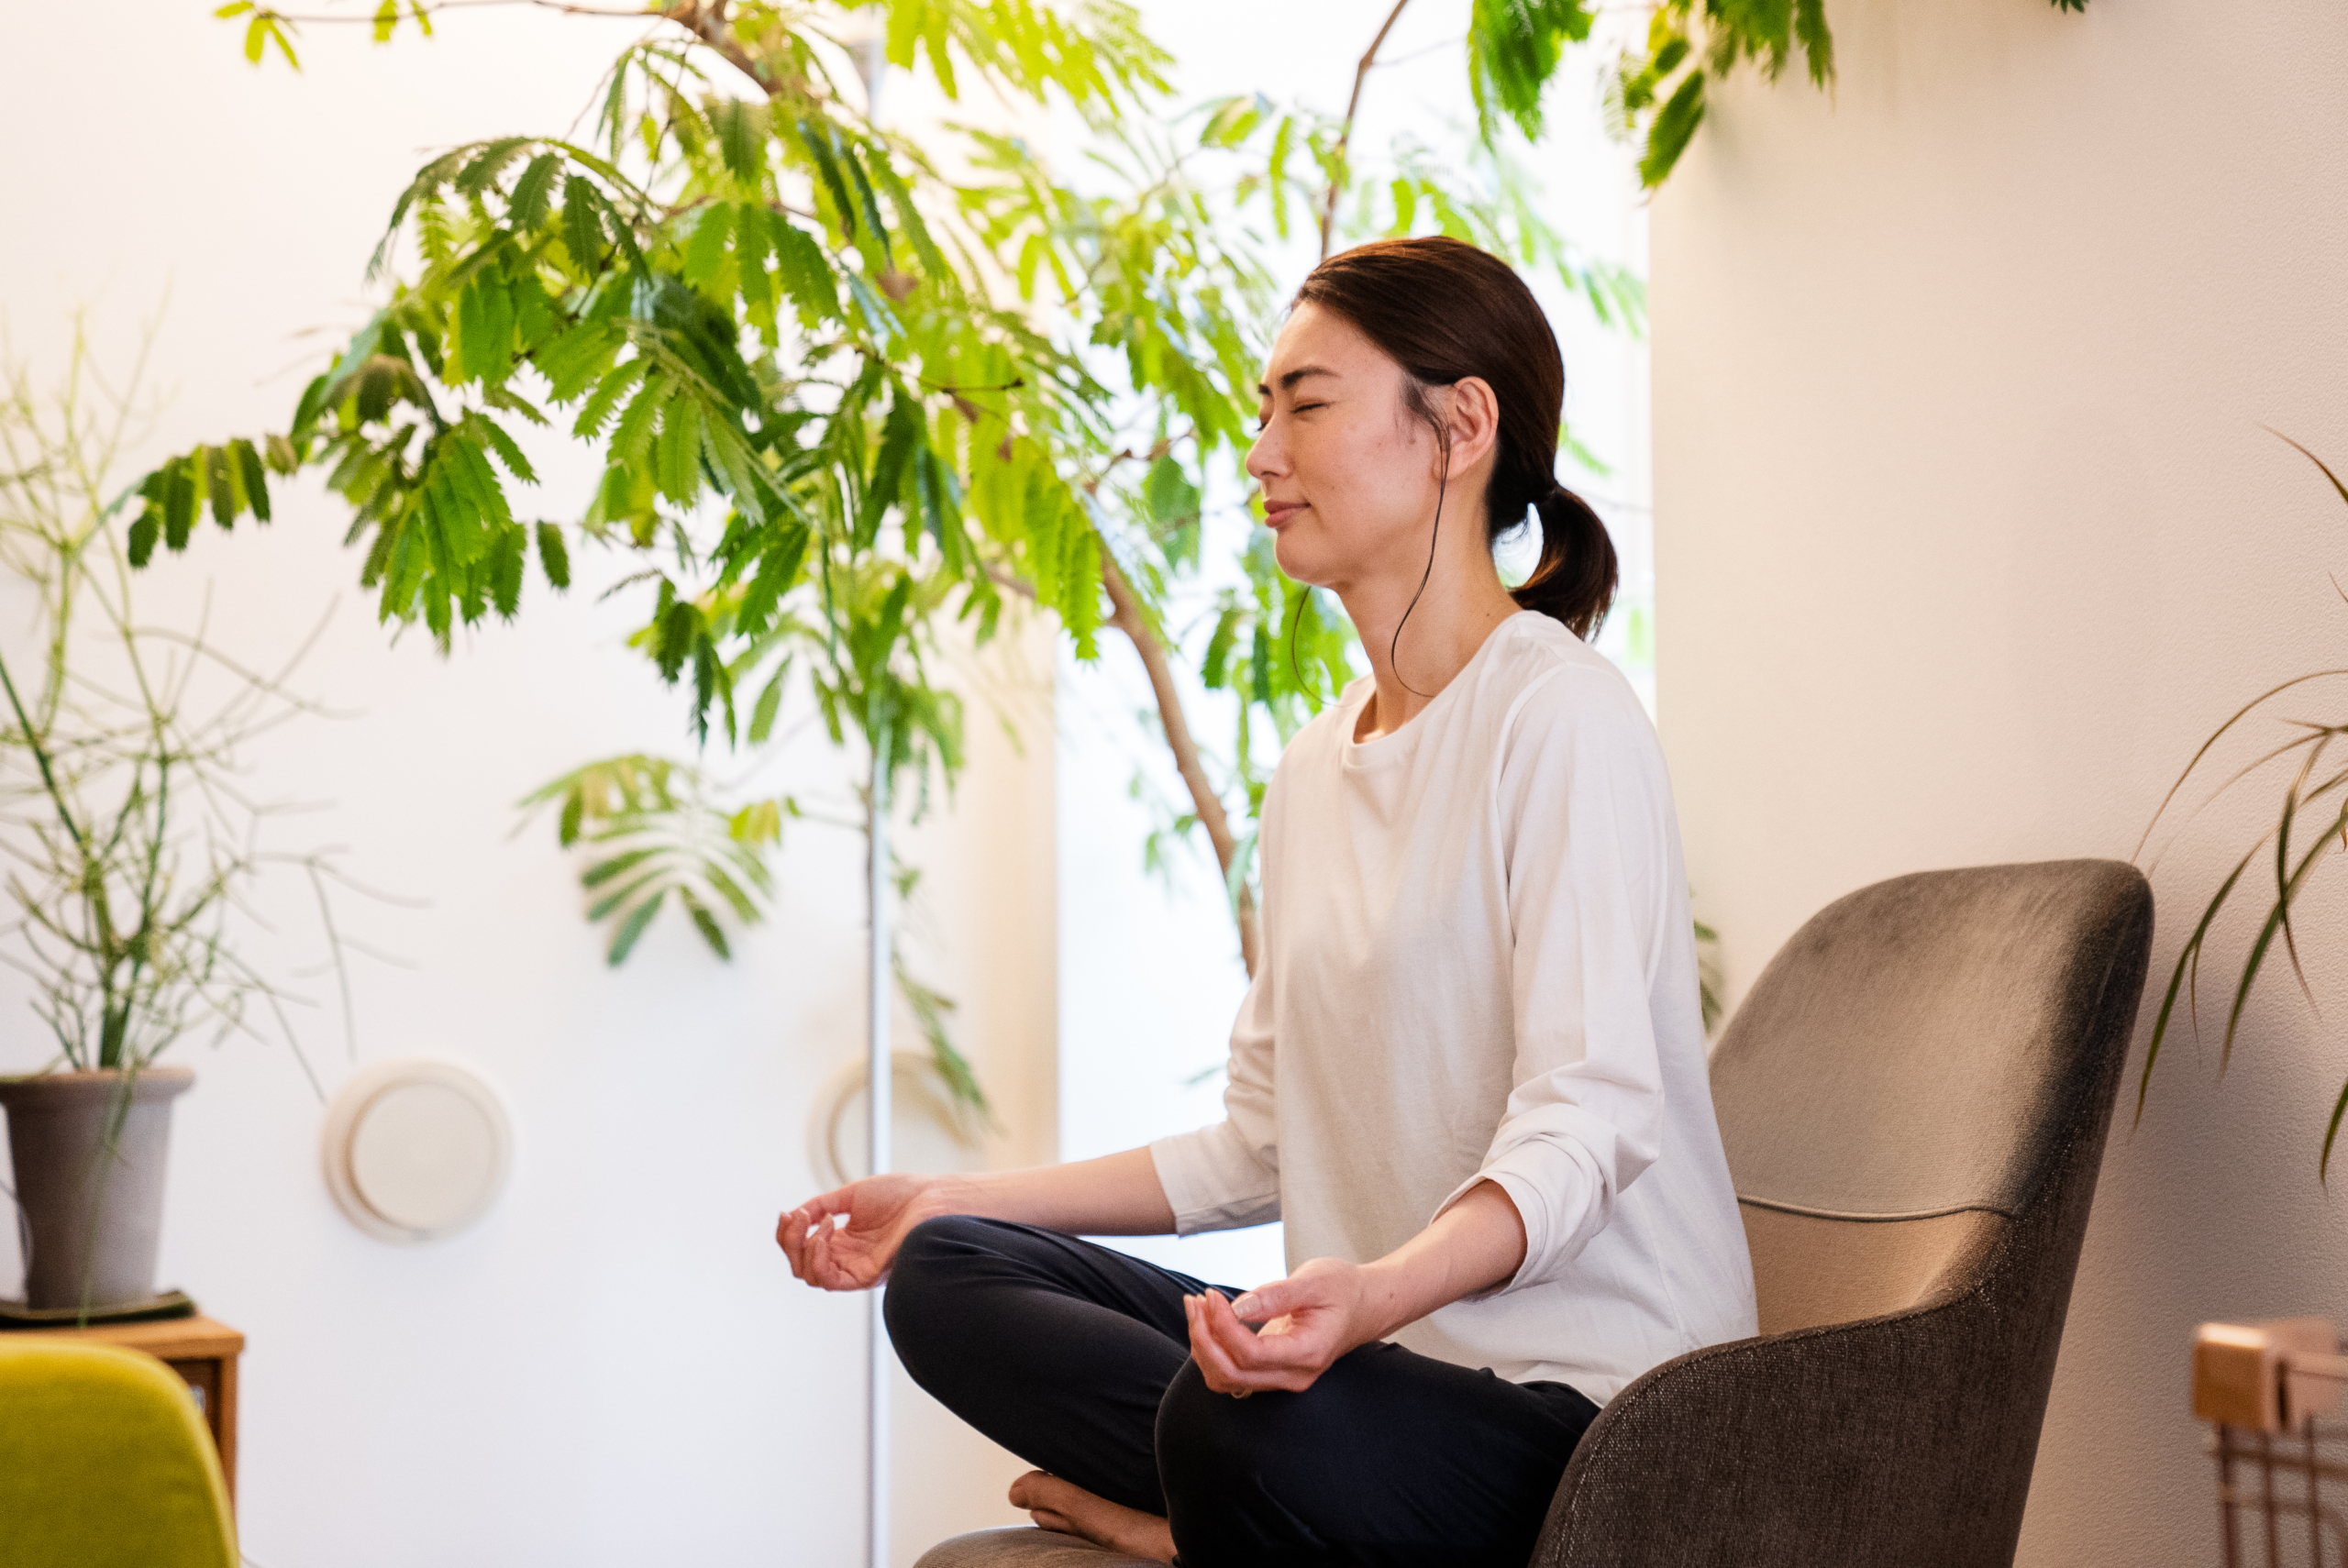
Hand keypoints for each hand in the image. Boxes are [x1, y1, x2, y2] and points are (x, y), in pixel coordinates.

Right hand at [776, 1172, 954, 1289]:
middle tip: (799, 1216)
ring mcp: (857, 1268)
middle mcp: (848, 1258)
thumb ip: (822, 1204)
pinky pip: (830, 1279)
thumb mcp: (852, 1195)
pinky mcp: (867, 1275)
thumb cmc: (903, 1194)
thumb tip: (795, 1214)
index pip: (803, 1249)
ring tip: (820, 1221)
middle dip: (790, 1241)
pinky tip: (828, 1230)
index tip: (787, 1213)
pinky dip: (819, 1256)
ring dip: (802, 1248)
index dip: (788, 1234)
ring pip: (810, 1276)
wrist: (934, 1198)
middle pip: (801, 1265)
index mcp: (844, 1241)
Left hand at [1182, 1257, 1382, 1395]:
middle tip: (1196, 1299)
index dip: (1223, 1326)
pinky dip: (1212, 1348)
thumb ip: (1275, 1296)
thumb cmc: (1343, 1289)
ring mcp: (1282, 1377)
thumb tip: (1236, 1307)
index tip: (1212, 1294)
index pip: (1251, 1354)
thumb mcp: (1313, 1281)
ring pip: (1226, 1378)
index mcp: (1308, 1353)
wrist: (1364, 1305)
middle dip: (1204, 1338)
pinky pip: (1231, 1372)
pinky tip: (1208, 1319)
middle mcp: (1294, 1375)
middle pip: (1231, 1374)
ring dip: (1204, 1345)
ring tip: (1198, 1306)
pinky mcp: (1271, 1371)